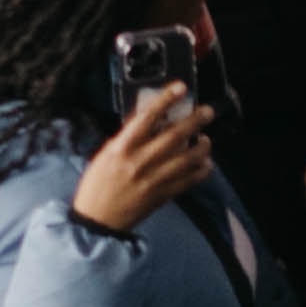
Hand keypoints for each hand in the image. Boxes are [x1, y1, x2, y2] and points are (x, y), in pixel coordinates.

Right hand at [64, 82, 216, 238]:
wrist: (99, 219)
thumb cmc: (98, 183)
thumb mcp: (107, 154)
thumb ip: (127, 138)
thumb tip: (150, 121)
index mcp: (122, 148)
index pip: (147, 117)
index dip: (165, 100)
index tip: (180, 88)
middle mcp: (140, 161)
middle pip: (174, 136)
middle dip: (194, 121)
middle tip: (207, 111)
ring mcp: (154, 180)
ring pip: (186, 159)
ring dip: (202, 147)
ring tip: (206, 139)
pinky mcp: (163, 196)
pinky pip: (189, 181)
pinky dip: (201, 171)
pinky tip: (206, 163)